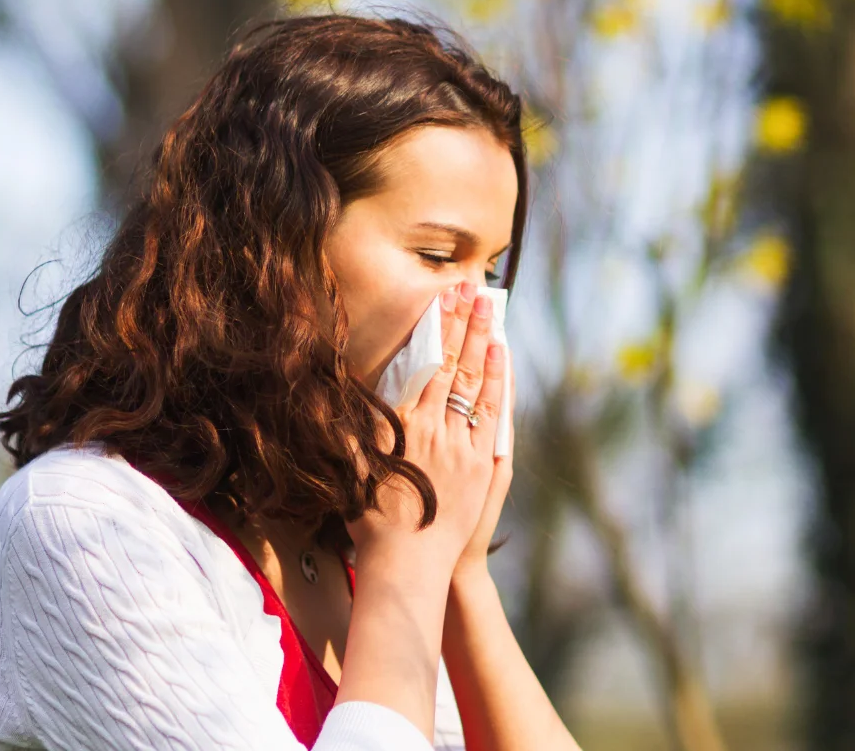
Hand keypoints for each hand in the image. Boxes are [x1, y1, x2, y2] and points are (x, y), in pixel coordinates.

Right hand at [345, 281, 506, 573]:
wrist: (408, 567)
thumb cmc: (372, 520)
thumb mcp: (355, 466)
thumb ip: (358, 426)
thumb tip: (352, 389)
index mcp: (403, 426)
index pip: (425, 364)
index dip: (437, 328)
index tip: (444, 297)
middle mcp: (436, 429)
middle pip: (454, 364)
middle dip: (464, 323)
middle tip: (473, 288)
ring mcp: (464, 446)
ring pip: (476, 383)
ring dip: (484, 342)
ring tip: (491, 309)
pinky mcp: (482, 466)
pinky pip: (493, 414)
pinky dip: (498, 383)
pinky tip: (501, 357)